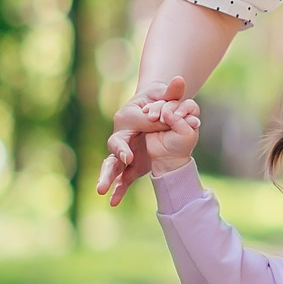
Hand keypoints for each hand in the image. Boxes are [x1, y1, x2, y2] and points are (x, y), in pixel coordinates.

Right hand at [96, 77, 187, 205]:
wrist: (151, 113)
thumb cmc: (157, 102)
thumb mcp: (164, 95)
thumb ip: (172, 92)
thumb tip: (180, 80)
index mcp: (127, 116)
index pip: (133, 121)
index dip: (144, 124)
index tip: (151, 124)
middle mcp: (121, 134)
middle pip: (115, 145)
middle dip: (119, 153)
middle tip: (125, 159)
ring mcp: (124, 151)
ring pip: (112, 165)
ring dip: (108, 177)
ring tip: (101, 190)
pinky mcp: (130, 165)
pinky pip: (122, 178)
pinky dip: (118, 190)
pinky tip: (114, 203)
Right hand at [139, 97, 201, 176]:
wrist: (165, 157)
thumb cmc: (179, 147)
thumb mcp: (185, 134)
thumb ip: (179, 121)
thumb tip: (166, 111)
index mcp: (190, 117)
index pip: (189, 105)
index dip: (183, 108)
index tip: (178, 116)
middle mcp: (178, 114)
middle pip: (173, 102)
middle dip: (168, 108)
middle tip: (163, 120)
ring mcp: (166, 115)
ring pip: (161, 104)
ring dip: (157, 108)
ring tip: (154, 118)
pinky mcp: (154, 118)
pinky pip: (151, 108)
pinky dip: (148, 109)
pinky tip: (146, 111)